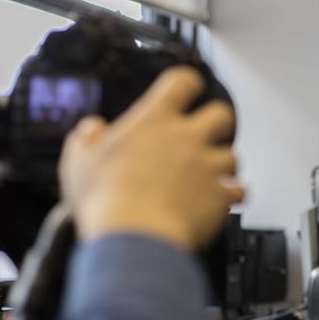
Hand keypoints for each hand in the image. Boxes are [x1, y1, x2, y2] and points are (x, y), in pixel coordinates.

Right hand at [59, 66, 243, 250]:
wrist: (135, 237)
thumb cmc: (106, 202)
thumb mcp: (79, 162)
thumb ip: (86, 139)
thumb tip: (92, 129)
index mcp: (153, 121)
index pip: (182, 82)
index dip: (188, 83)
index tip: (188, 88)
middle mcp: (187, 138)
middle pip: (222, 114)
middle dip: (218, 123)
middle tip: (208, 134)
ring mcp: (208, 166)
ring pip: (233, 155)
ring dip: (224, 165)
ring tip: (210, 176)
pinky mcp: (222, 195)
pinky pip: (239, 190)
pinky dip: (232, 195)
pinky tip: (219, 202)